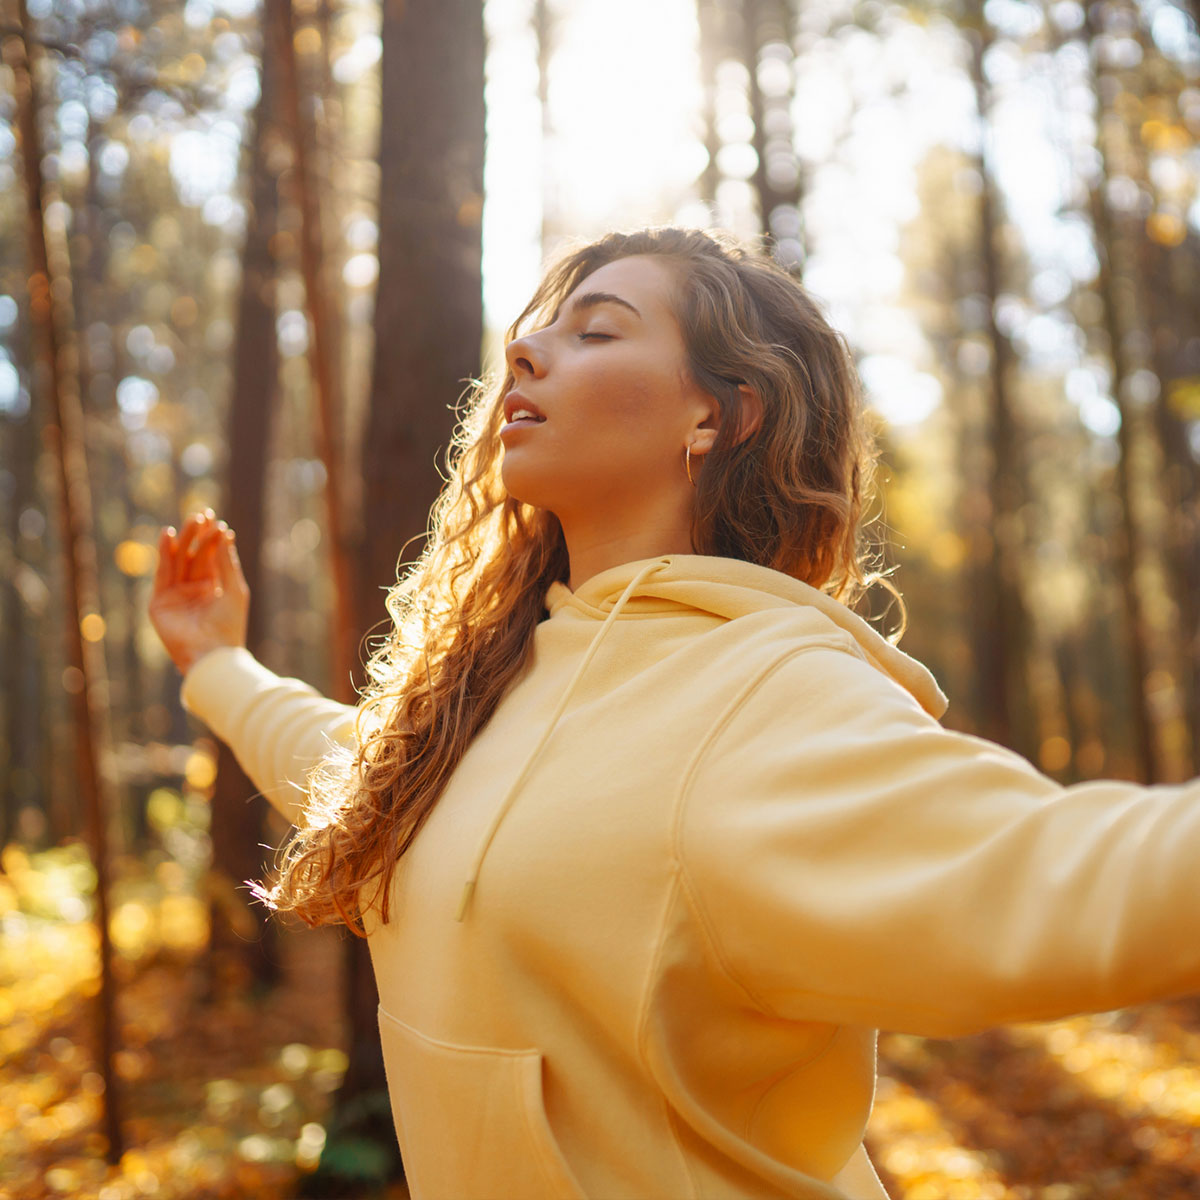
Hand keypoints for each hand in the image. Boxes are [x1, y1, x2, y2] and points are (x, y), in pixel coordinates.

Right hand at [149, 509, 249, 675]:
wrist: (213, 653)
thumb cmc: (229, 624)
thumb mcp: (233, 588)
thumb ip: (225, 561)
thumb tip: (224, 532)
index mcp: (211, 589)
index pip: (209, 558)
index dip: (212, 539)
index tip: (216, 520)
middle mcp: (191, 591)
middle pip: (192, 557)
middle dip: (197, 536)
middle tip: (202, 515)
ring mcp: (174, 596)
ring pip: (177, 562)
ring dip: (182, 540)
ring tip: (190, 521)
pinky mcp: (159, 604)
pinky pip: (162, 574)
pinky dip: (164, 554)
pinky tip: (168, 536)